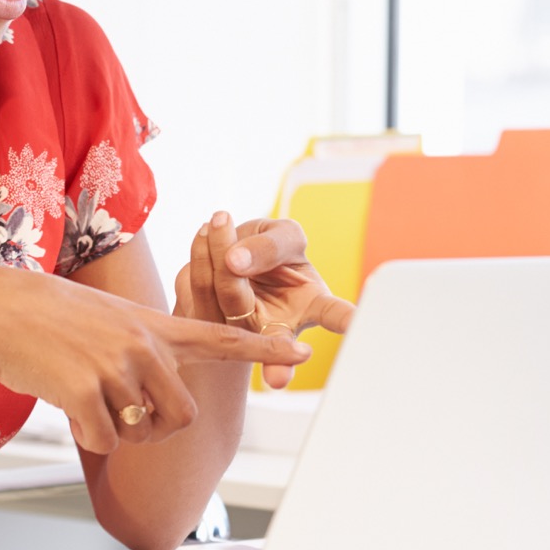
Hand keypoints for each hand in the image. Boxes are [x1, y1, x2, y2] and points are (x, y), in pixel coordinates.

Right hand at [0, 265, 309, 453]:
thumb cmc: (51, 320)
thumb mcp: (110, 321)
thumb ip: (144, 351)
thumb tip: (158, 404)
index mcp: (154, 326)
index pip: (222, 337)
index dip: (264, 347)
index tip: (305, 348)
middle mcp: (143, 344)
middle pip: (182, 414)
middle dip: (159, 428)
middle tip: (127, 416)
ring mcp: (116, 366)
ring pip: (143, 431)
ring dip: (119, 432)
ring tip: (89, 401)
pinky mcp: (85, 390)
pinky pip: (106, 441)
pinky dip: (89, 438)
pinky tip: (68, 408)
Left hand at [175, 212, 356, 389]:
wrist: (244, 263)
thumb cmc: (276, 251)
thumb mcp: (287, 236)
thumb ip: (271, 245)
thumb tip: (235, 260)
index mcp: (311, 307)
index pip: (334, 315)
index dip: (345, 321)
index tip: (357, 325)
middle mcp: (276, 330)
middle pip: (243, 299)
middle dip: (230, 259)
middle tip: (224, 217)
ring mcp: (239, 332)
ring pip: (214, 290)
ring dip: (211, 247)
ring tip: (219, 217)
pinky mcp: (208, 324)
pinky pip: (193, 286)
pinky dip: (199, 253)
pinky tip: (206, 235)